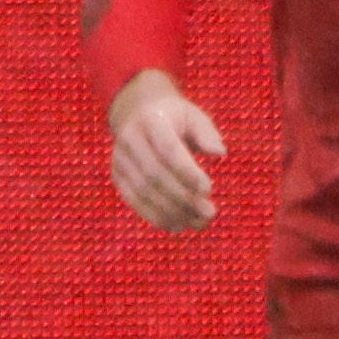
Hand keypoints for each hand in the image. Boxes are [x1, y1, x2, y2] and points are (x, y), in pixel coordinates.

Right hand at [106, 68, 226, 230]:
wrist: (136, 113)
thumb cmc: (174, 117)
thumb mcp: (193, 116)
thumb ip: (207, 133)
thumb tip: (219, 153)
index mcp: (151, 121)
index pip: (167, 149)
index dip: (186, 171)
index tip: (209, 189)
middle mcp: (130, 140)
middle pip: (154, 174)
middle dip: (183, 197)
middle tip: (210, 213)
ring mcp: (120, 160)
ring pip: (144, 192)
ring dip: (172, 211)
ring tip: (199, 223)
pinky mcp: (118, 177)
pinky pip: (135, 201)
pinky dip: (156, 216)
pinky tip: (178, 225)